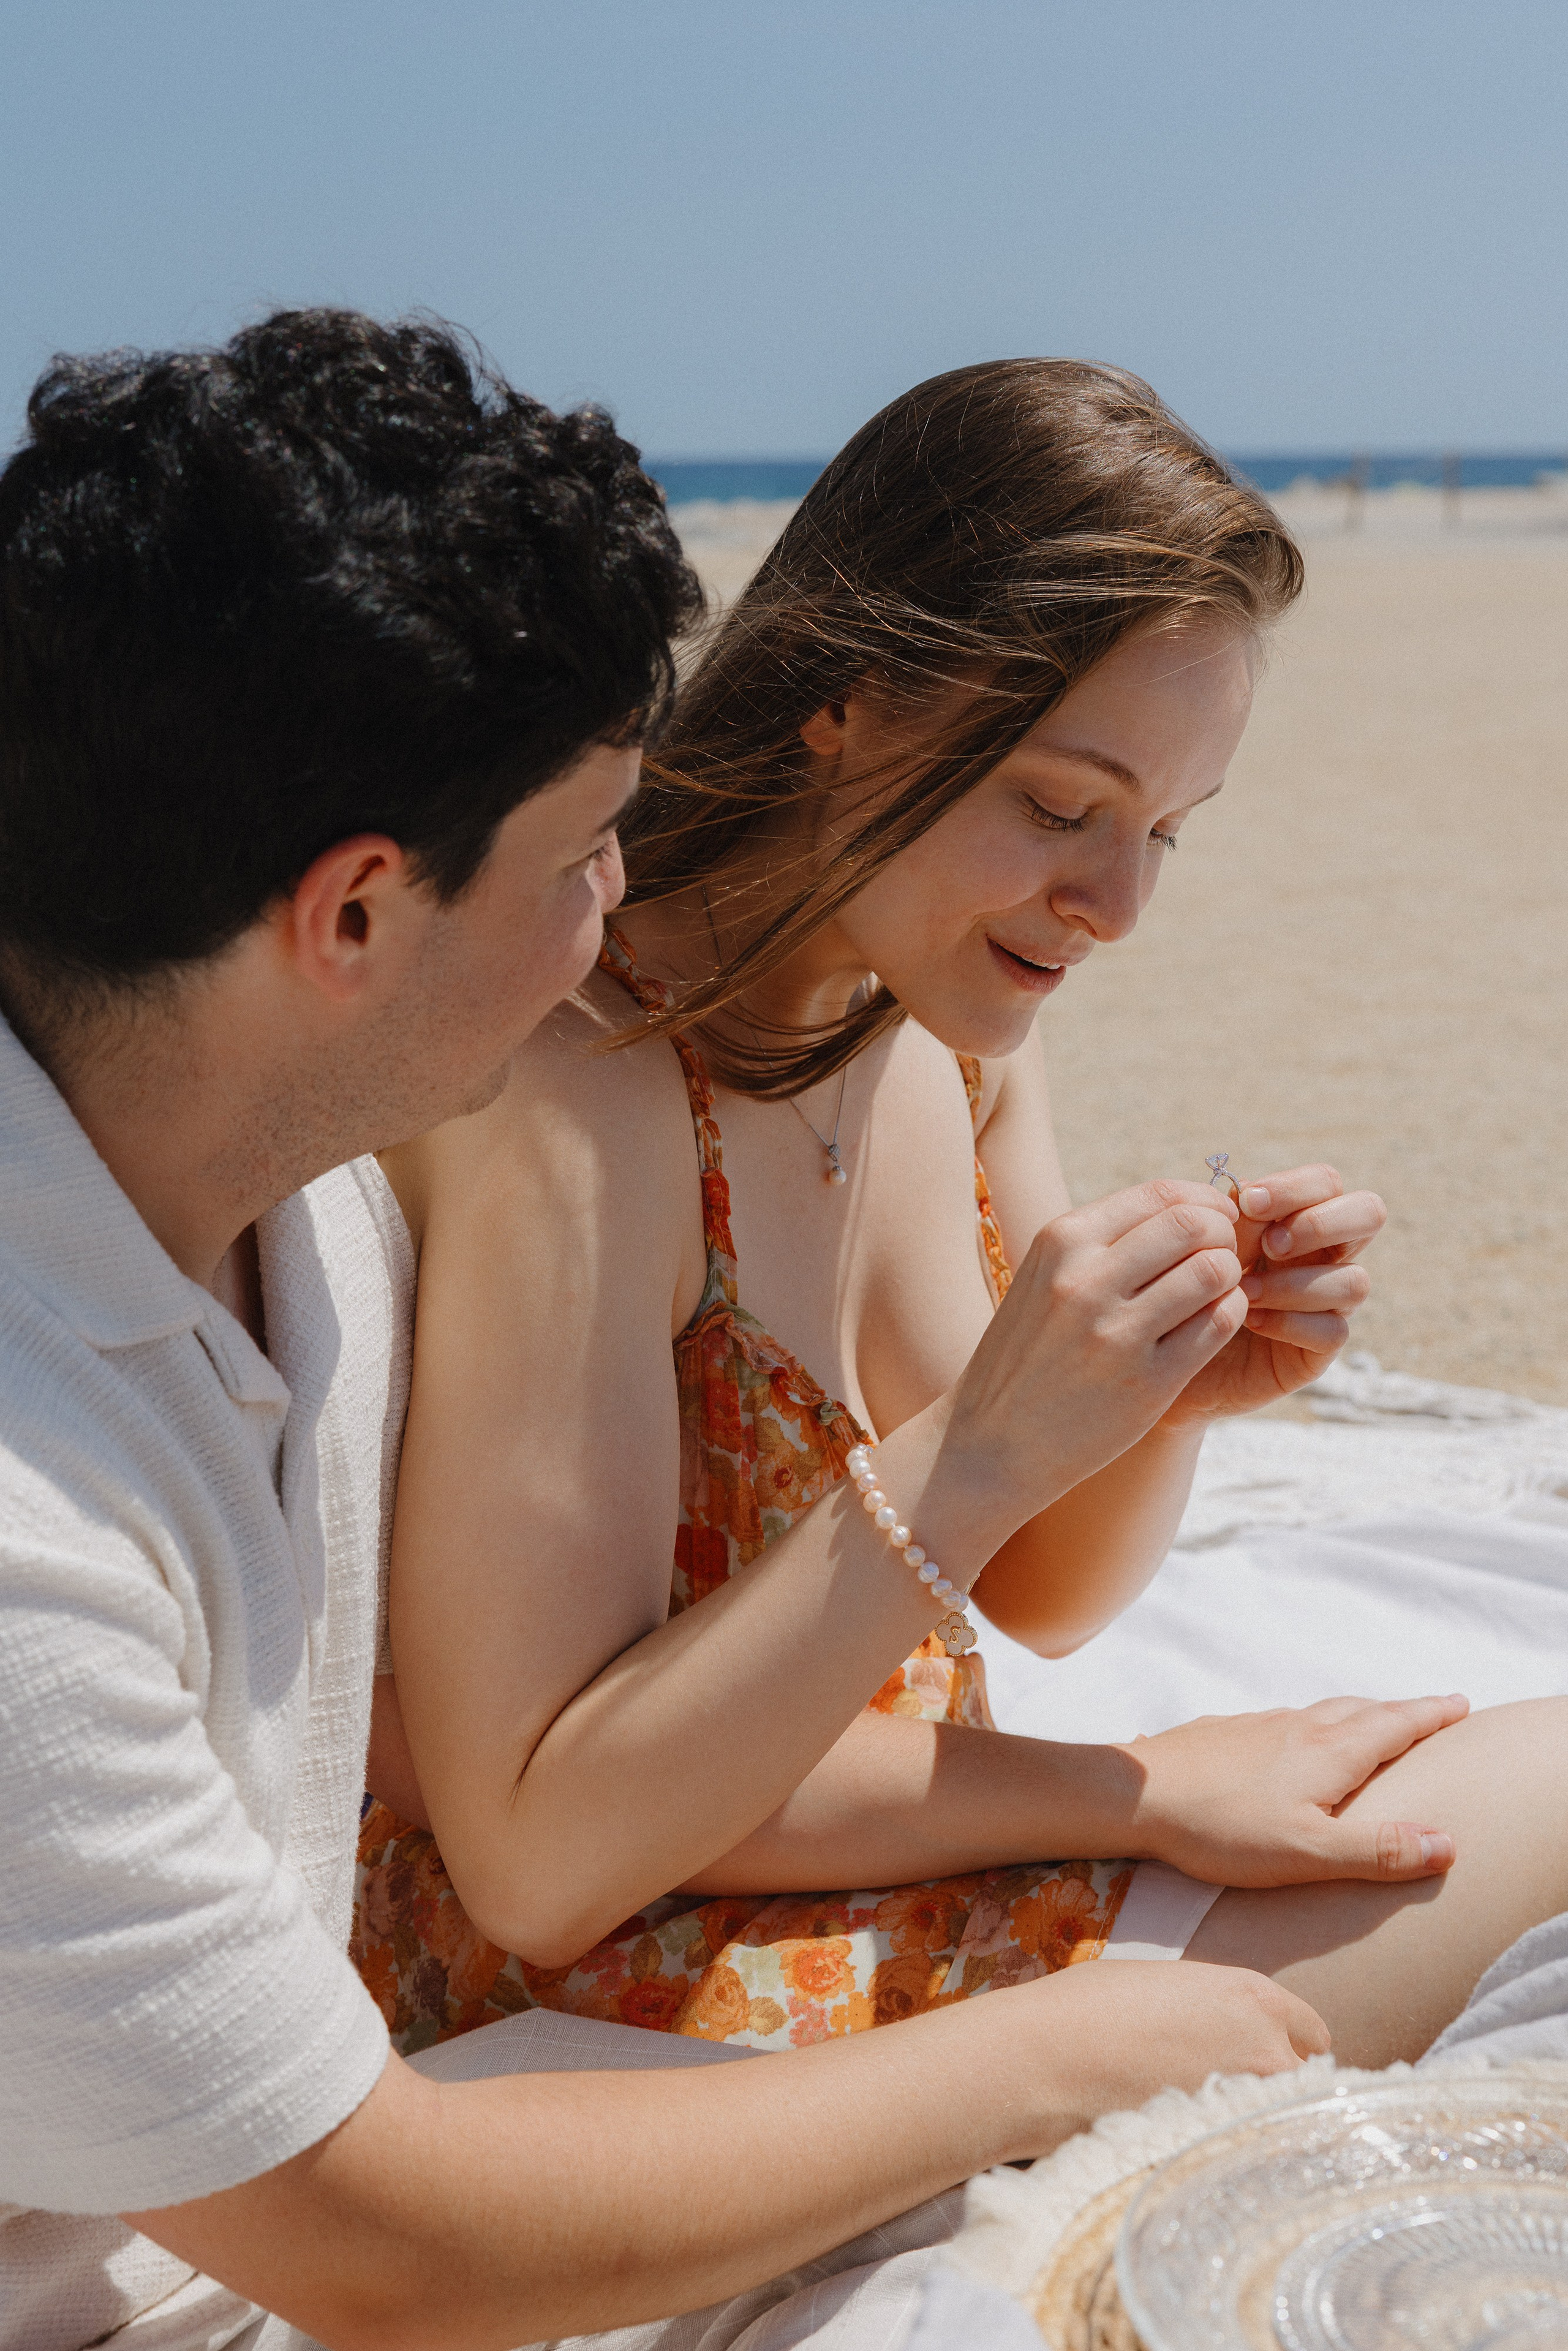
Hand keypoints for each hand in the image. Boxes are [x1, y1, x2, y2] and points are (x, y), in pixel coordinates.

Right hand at [949, 1179, 1245, 1520]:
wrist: (990, 1442)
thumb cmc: (1027, 1355)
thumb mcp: (1044, 1279)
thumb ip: (1102, 1243)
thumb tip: (1183, 1208)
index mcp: (1060, 1243)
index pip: (1159, 1195)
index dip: (1204, 1200)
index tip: (1215, 1219)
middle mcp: (1085, 1280)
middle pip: (1192, 1225)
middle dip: (1223, 1234)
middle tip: (1225, 1254)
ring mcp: (1116, 1334)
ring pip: (1212, 1271)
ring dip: (1229, 1276)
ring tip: (1218, 1291)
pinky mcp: (1146, 1383)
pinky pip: (1217, 1325)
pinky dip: (1229, 1314)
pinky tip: (1214, 1322)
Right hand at [997, 1957, 1327, 2157]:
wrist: (1046, 2058)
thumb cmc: (1088, 2007)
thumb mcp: (1162, 1984)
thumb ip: (1211, 2007)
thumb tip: (1218, 2032)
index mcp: (1254, 1997)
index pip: (1312, 2033)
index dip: (1293, 2046)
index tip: (1275, 2059)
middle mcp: (1267, 2050)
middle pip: (1305, 2082)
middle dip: (1280, 2089)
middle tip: (1242, 2097)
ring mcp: (1249, 2107)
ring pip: (1281, 2124)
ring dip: (1260, 2126)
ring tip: (1217, 2127)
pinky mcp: (1222, 2152)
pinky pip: (1248, 2157)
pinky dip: (1233, 2157)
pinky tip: (1199, 2151)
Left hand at [1118, 1693, 1470, 1886]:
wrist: (1135, 1796)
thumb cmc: (1221, 1830)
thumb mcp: (1307, 1854)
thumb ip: (1377, 1851)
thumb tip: (1446, 1842)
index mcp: (1327, 1753)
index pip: (1394, 1725)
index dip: (1431, 1715)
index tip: (1461, 1703)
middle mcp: (1298, 1728)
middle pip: (1363, 1710)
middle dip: (1402, 1710)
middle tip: (1432, 1709)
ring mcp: (1258, 1726)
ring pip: (1322, 1712)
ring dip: (1357, 1714)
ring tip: (1372, 1724)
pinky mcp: (1225, 1733)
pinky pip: (1284, 1723)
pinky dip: (1312, 1726)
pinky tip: (1295, 1743)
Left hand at [1161, 1163, 1384, 1423]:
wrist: (1174, 1347)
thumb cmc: (1193, 1284)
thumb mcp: (1209, 1245)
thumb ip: (1231, 1218)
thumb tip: (1246, 1192)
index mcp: (1300, 1217)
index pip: (1326, 1182)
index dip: (1295, 1187)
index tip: (1249, 1203)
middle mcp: (1327, 1255)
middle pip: (1369, 1213)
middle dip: (1320, 1224)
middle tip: (1271, 1245)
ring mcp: (1331, 1302)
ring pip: (1354, 1280)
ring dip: (1294, 1283)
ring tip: (1245, 1291)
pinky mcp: (1322, 1348)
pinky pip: (1333, 1330)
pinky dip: (1290, 1321)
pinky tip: (1251, 1320)